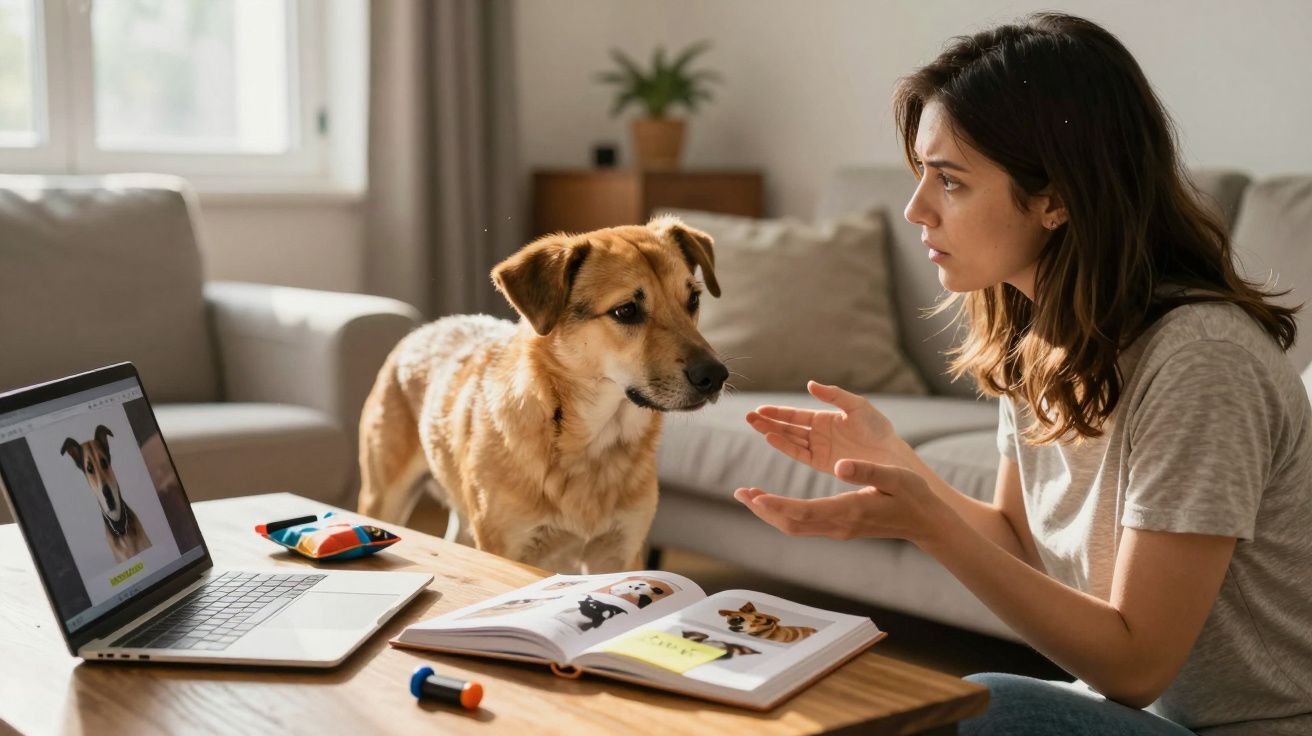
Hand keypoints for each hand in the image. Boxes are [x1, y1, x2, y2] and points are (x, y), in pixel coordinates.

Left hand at [733, 459, 954, 546]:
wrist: (924, 521)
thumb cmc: (912, 495)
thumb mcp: (895, 476)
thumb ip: (867, 470)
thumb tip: (840, 464)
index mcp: (849, 511)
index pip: (804, 512)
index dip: (777, 505)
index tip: (755, 496)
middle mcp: (838, 524)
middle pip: (791, 523)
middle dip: (764, 509)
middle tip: (741, 492)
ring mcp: (837, 529)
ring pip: (794, 526)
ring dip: (769, 512)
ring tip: (749, 495)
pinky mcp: (838, 526)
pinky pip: (803, 524)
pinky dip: (783, 513)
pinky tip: (772, 502)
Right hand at [746, 381, 906, 476]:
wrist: (891, 455)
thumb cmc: (877, 428)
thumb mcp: (856, 406)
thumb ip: (833, 395)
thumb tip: (810, 384)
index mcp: (825, 418)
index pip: (796, 415)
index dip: (778, 412)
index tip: (760, 409)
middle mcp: (818, 434)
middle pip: (788, 427)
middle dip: (768, 422)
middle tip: (748, 417)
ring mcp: (819, 448)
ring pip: (790, 439)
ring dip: (772, 432)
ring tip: (755, 425)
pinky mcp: (822, 463)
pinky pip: (799, 453)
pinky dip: (785, 446)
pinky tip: (771, 437)